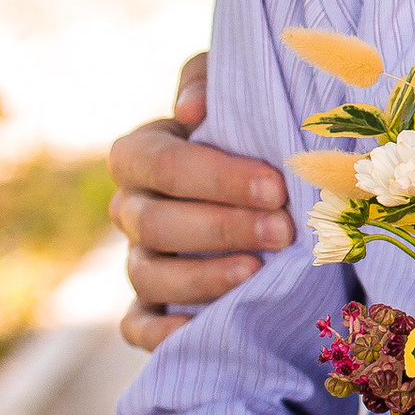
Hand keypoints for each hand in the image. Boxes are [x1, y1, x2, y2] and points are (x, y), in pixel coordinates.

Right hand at [111, 51, 295, 350]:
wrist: (267, 184)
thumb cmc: (249, 131)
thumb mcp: (232, 92)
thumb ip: (208, 80)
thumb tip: (191, 108)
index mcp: (142, 155)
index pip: (161, 164)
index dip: (216, 177)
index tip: (276, 186)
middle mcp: (131, 209)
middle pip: (154, 223)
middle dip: (222, 227)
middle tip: (283, 230)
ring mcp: (139, 260)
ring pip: (148, 276)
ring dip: (204, 277)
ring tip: (258, 272)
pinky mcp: (150, 307)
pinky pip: (139, 327)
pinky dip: (164, 334)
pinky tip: (206, 328)